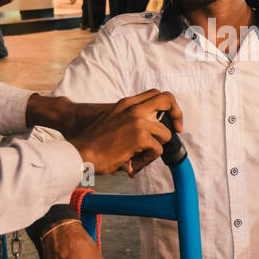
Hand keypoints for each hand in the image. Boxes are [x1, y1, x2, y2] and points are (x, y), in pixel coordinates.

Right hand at [67, 89, 183, 174]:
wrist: (80, 151)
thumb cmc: (93, 141)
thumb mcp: (112, 119)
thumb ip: (129, 120)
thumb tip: (148, 134)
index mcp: (126, 103)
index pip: (156, 94)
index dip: (168, 106)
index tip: (170, 120)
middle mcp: (133, 108)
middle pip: (167, 100)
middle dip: (177, 115)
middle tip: (177, 131)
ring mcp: (138, 121)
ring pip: (165, 134)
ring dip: (155, 149)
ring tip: (139, 158)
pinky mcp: (140, 137)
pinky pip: (157, 150)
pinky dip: (147, 160)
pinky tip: (133, 164)